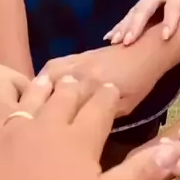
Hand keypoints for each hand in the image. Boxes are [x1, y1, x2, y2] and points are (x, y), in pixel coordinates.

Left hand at [0, 75, 165, 179]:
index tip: (111, 85)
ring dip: (36, 90)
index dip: (107, 97)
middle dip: (73, 89)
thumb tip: (173, 150)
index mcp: (77, 140)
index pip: (98, 109)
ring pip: (25, 103)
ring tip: (44, 80)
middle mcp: (43, 126)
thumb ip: (138, 175)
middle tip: (77, 80)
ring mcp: (5, 131)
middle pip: (61, 100)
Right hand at [41, 44, 159, 117]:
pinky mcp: (79, 54)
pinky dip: (47, 75)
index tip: (40, 127)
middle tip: (33, 114)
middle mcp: (80, 72)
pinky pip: (55, 63)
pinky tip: (46, 85)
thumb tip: (84, 128)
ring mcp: (77, 60)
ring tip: (35, 100)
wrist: (146, 51)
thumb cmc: (140, 83)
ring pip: (48, 72)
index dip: (49, 115)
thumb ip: (102, 117)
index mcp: (92, 87)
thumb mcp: (125, 108)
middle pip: (48, 84)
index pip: (62, 104)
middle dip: (37, 99)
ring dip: (39, 85)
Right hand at [104, 0, 179, 46]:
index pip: (174, 4)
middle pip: (146, 8)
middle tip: (126, 42)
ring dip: (123, 26)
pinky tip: (109, 37)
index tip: (164, 37)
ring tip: (112, 42)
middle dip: (135, 25)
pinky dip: (120, 24)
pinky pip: (132, 13)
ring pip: (135, 10)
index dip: (170, 20)